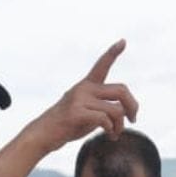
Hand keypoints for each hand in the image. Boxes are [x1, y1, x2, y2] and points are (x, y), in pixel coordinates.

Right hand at [24, 40, 137, 154]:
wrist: (42, 135)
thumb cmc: (66, 125)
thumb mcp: (86, 111)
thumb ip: (103, 106)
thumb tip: (127, 110)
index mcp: (86, 85)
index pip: (101, 65)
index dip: (113, 53)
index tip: (123, 41)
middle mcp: (83, 88)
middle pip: (121, 90)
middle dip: (132, 105)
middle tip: (133, 119)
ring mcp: (79, 100)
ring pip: (116, 109)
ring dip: (121, 125)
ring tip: (116, 134)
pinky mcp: (76, 113)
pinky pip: (105, 120)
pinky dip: (111, 129)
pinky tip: (109, 134)